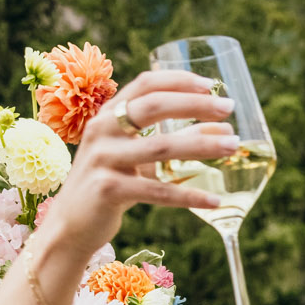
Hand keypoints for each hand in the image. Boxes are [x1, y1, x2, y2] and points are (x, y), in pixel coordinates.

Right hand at [40, 69, 243, 254]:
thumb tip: (223, 130)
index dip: (179, 80)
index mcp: (108, 114)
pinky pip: (157, 191)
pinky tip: (215, 200)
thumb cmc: (111, 184)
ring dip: (202, 145)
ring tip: (233, 146)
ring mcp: (103, 159)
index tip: (212, 85)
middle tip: (229, 108)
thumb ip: (175, 140)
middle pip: (154, 106)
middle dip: (195, 104)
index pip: (146, 83)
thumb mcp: (139, 157)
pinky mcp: (108, 190)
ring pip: (160, 146)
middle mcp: (102, 130)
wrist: (72, 225)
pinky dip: (189, 195)